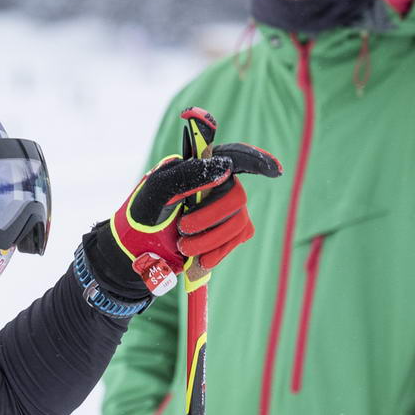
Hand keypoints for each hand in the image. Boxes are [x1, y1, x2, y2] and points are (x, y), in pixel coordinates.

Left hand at [84, 110, 281, 298]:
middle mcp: (218, 185)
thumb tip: (224, 168)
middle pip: (237, 196)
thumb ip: (187, 175)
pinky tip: (199, 258)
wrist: (139, 248)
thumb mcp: (158, 190)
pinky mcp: (228, 233)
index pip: (235, 156)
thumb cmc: (145, 212)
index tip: (275, 170)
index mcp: (200, 167)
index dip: (257, 159)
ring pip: (238, 222)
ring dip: (209, 239)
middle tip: (184, 229)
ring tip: (183, 247)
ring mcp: (226, 210)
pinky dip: (217, 251)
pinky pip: (237, 240)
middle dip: (211, 217)